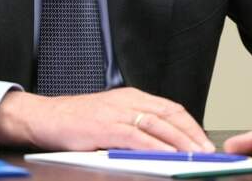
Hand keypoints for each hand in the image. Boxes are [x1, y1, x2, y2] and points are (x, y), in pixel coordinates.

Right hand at [0, 87, 214, 152]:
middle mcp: (128, 100)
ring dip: (179, 142)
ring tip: (194, 156)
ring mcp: (116, 112)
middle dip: (191, 135)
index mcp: (131, 96)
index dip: (190, 125)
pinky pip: (136, 137)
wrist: (44, 117)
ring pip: (157, 125)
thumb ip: (134, 125)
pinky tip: (166, 156)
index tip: (203, 141)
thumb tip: (162, 144)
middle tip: (207, 152)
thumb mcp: (111, 117)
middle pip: (169, 115)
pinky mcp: (105, 127)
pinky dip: (154, 147)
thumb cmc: (76, 121)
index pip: (170, 108)